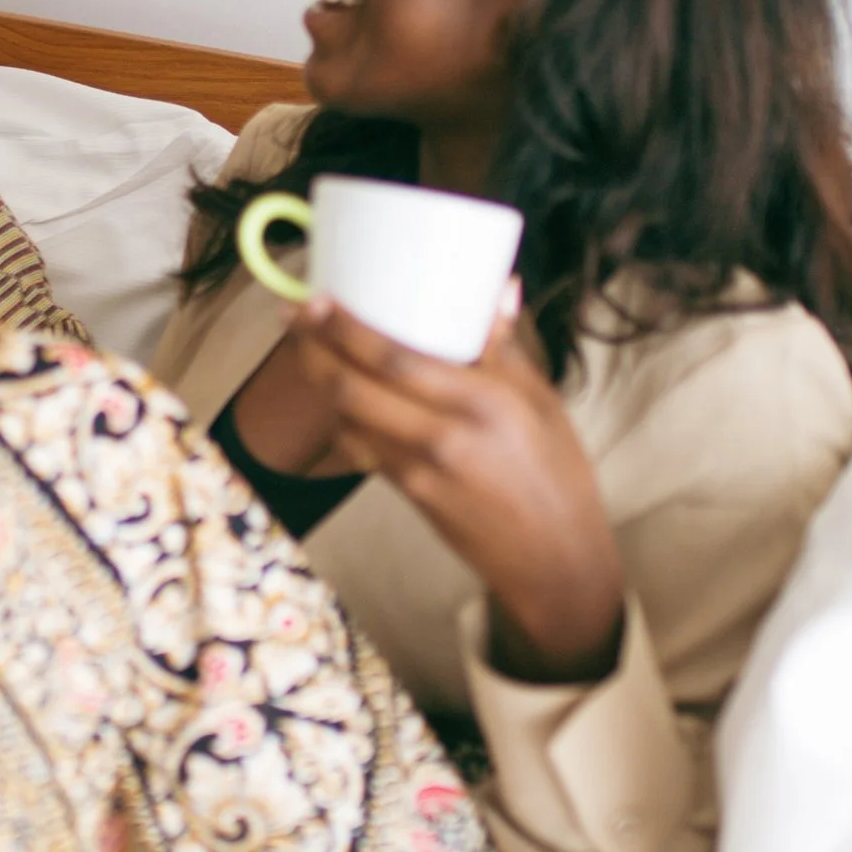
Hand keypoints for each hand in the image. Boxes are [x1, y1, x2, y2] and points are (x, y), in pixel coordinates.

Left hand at [294, 296, 626, 685]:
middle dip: (312, 347)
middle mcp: (442, 436)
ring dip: (320, 379)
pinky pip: (361, 447)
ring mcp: (419, 470)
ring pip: (348, 417)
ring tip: (307, 346)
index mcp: (482, 403)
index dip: (345, 327)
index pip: (395, 357)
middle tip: (293, 314)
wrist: (555, 561)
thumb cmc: (559, 477)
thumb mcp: (544, 403)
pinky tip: (339, 396)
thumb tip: (500, 290)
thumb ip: (506, 349)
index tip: (318, 299)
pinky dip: (343, 417)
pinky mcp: (408, 494)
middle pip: (352, 386)